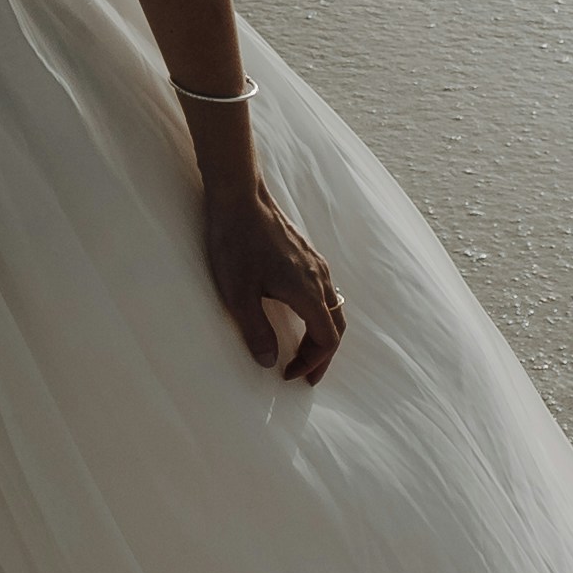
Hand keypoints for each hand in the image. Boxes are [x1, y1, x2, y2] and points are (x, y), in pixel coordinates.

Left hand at [205, 175, 345, 385]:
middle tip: (306, 374)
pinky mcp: (307, 254)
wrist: (239, 198)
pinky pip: (325, 291)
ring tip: (304, 349)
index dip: (312, 363)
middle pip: (336, 326)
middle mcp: (319, 278)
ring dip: (322, 333)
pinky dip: (319, 313)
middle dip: (323, 354)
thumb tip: (269, 362)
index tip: (288, 375)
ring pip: (333, 307)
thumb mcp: (238, 295)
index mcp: (307, 292)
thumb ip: (256, 331)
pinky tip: (298, 314)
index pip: (327, 339)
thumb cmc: (236, 244)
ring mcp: (316, 264)